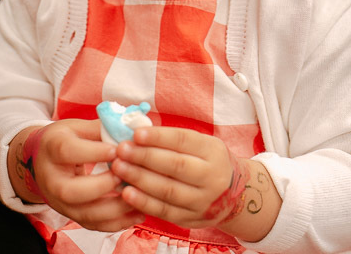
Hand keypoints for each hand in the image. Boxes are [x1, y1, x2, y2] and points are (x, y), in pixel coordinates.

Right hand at [9, 119, 144, 231]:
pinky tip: (136, 213)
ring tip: (138, 197)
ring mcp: (60, 202)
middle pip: (71, 191)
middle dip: (102, 185)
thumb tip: (130, 130)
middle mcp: (52, 180)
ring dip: (115, 209)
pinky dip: (117, 222)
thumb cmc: (63, 140)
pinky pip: (94, 225)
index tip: (119, 150)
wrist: (41, 161)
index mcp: (52, 149)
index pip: (68, 152)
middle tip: (125, 175)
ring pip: (85, 214)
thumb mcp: (77, 127)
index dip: (95, 152)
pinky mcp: (71, 215)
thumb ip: (102, 128)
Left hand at [111, 126, 248, 228]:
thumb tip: (135, 130)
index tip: (135, 133)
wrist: (233, 195)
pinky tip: (126, 193)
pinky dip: (144, 202)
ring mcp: (203, 200)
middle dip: (144, 157)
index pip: (183, 140)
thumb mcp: (200, 144)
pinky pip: (165, 211)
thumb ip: (172, 139)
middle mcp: (211, 176)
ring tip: (118, 168)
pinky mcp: (192, 219)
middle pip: (175, 165)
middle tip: (121, 150)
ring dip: (140, 179)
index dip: (158, 137)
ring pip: (168, 190)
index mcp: (212, 150)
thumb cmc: (206, 161)